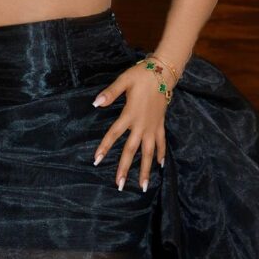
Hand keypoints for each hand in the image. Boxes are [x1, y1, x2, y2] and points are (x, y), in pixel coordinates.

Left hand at [91, 64, 168, 190]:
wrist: (163, 73)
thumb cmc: (141, 76)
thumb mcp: (124, 81)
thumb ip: (110, 93)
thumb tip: (96, 103)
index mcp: (130, 115)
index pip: (114, 134)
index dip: (105, 147)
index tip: (97, 160)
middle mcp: (141, 125)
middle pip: (131, 150)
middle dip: (125, 168)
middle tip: (119, 185)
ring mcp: (153, 127)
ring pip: (149, 152)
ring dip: (145, 169)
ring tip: (143, 186)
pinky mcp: (160, 125)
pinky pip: (162, 143)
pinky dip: (161, 154)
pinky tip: (160, 165)